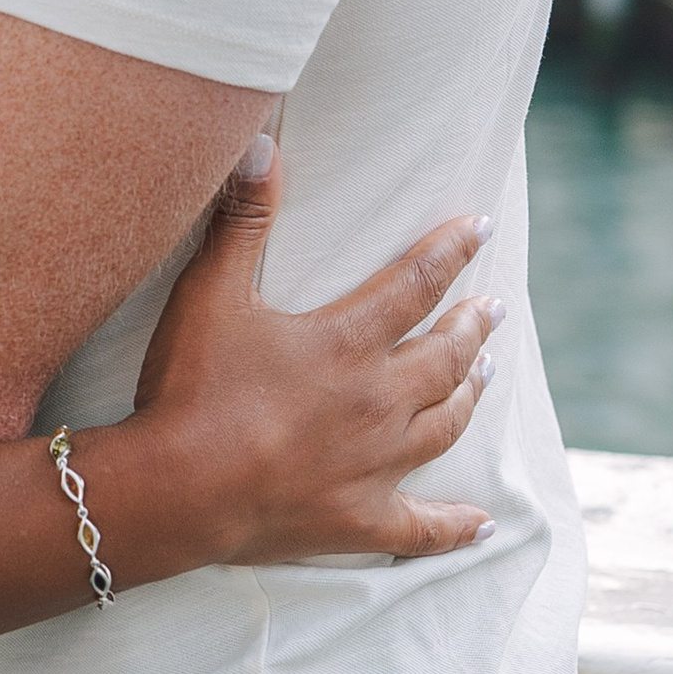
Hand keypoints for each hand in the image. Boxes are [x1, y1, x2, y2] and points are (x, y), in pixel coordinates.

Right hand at [130, 140, 498, 559]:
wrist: (179, 488)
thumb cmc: (192, 386)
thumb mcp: (211, 292)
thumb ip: (242, 220)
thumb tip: (263, 146)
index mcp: (349, 342)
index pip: (417, 283)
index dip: (451, 250)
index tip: (482, 226)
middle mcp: (378, 400)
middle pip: (446, 355)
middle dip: (473, 326)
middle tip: (493, 309)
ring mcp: (376, 464)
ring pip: (445, 423)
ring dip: (470, 395)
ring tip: (488, 375)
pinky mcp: (361, 518)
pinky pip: (423, 526)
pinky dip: (456, 526)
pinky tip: (482, 524)